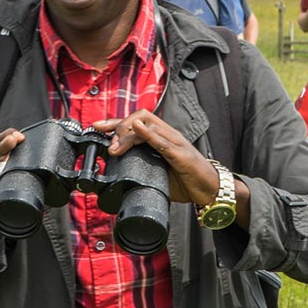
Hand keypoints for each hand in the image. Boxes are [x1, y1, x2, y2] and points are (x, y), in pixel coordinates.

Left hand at [95, 110, 220, 207]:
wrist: (211, 190)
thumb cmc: (187, 180)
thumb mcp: (159, 172)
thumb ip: (143, 168)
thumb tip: (119, 175)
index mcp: (162, 137)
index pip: (137, 121)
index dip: (115, 122)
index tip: (97, 127)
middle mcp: (169, 135)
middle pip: (140, 117)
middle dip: (120, 127)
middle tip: (110, 148)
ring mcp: (176, 143)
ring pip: (149, 125)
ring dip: (128, 134)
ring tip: (117, 148)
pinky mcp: (181, 155)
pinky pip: (163, 141)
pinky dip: (148, 134)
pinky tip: (138, 130)